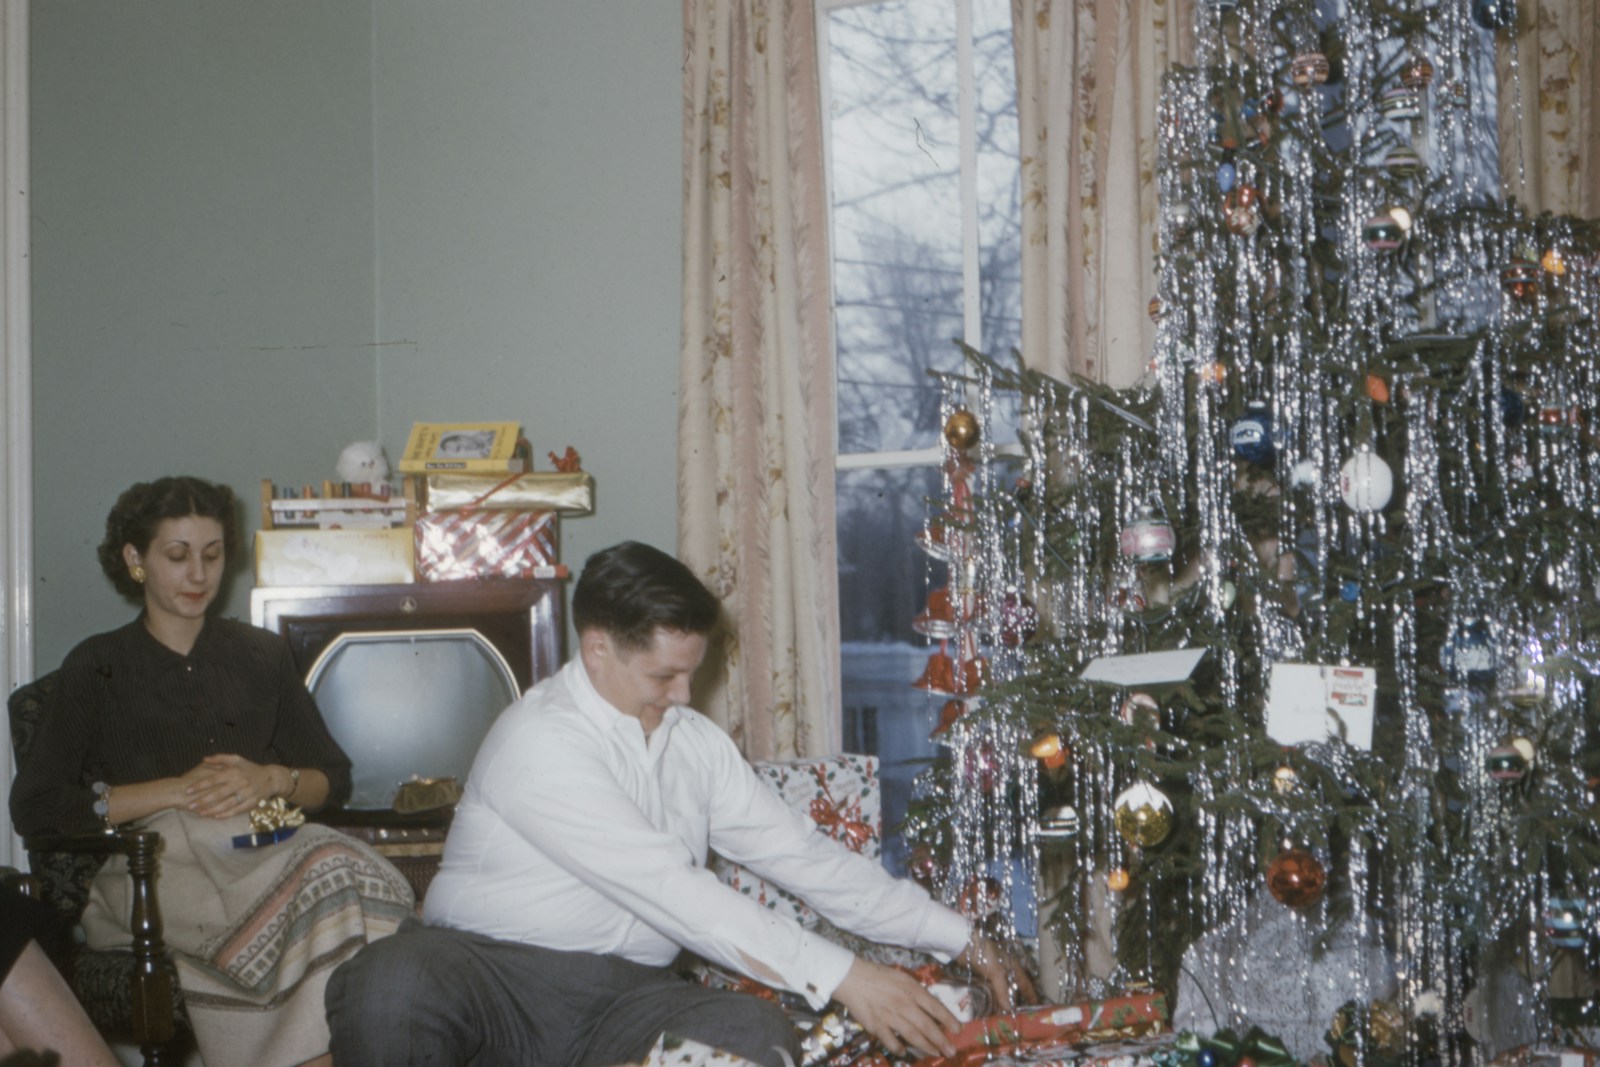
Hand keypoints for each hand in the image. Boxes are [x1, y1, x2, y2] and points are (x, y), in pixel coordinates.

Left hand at [184, 754, 274, 819]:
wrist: (271, 778)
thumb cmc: (251, 769)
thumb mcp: (237, 760)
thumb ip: (220, 759)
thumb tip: (204, 759)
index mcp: (235, 772)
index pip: (214, 779)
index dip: (200, 785)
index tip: (188, 790)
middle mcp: (240, 783)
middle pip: (219, 794)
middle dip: (203, 800)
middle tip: (189, 806)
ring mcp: (247, 793)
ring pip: (227, 804)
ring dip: (212, 810)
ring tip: (200, 813)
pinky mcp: (252, 802)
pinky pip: (237, 810)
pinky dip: (226, 814)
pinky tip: (216, 816)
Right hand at [831, 958, 959, 1058]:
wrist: (853, 978)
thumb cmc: (879, 976)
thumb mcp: (903, 978)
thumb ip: (916, 992)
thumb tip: (931, 1007)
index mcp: (912, 990)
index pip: (935, 1007)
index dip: (948, 1020)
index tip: (958, 1030)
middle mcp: (904, 1004)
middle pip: (927, 1026)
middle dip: (941, 1040)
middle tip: (951, 1051)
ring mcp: (891, 1016)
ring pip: (912, 1036)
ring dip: (926, 1047)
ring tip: (935, 1053)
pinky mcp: (877, 1026)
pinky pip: (891, 1041)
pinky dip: (899, 1048)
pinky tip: (904, 1052)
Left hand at [955, 934, 1037, 1011]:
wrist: (963, 943)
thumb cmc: (985, 953)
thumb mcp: (997, 971)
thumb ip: (1003, 990)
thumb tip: (1010, 1009)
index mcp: (1013, 967)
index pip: (1025, 984)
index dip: (1031, 996)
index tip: (1036, 1008)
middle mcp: (1005, 972)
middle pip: (1012, 990)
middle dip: (1014, 1003)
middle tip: (1016, 1018)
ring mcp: (993, 974)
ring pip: (1000, 992)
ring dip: (1001, 1003)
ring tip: (1002, 1018)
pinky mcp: (981, 976)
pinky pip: (989, 991)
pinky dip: (991, 999)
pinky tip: (989, 1009)